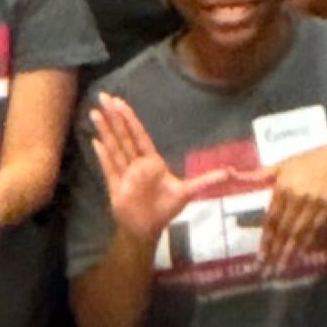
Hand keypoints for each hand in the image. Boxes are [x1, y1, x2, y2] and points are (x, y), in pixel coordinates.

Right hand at [90, 93, 230, 244]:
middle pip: (124, 136)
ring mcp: (125, 174)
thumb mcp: (188, 192)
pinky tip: (95, 141)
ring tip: (95, 113)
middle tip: (104, 97)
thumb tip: (231, 172)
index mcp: (152, 161)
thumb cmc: (165, 209)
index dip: (130, 119)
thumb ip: (207, 181)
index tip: (121, 102)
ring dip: (105, 131)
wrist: (148, 229)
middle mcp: (136, 164)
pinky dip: (102, 155)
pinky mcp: (116, 186)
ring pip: (114, 148)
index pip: (139, 135)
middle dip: (114, 117)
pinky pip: (108, 167)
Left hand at [261, 140, 326, 274]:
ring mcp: (314, 204)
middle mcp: (296, 198)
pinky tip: (301, 255)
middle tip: (268, 272)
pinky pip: (316, 229)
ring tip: (282, 269)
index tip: (260, 257)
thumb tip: (231, 172)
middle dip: (275, 252)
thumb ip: (260, 174)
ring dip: (290, 252)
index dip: (266, 240)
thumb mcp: (282, 164)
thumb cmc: (308, 160)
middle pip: (284, 231)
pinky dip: (308, 243)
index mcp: (282, 188)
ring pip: (299, 233)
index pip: (271, 220)